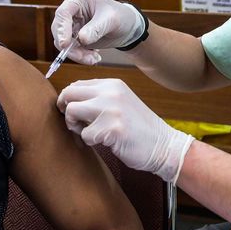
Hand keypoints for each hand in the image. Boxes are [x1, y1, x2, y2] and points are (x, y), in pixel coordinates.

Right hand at [52, 0, 145, 64]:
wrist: (127, 28)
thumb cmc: (121, 16)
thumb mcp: (111, 20)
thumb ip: (96, 28)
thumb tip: (82, 39)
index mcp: (78, 0)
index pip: (63, 13)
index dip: (61, 29)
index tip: (65, 45)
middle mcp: (72, 11)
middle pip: (59, 30)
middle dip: (70, 47)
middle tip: (84, 58)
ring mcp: (72, 25)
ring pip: (64, 43)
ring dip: (76, 54)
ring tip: (93, 60)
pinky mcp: (75, 38)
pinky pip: (71, 50)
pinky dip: (80, 57)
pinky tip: (94, 58)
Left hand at [57, 78, 192, 182]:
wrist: (164, 146)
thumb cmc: (138, 129)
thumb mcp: (120, 104)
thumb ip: (98, 98)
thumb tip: (66, 100)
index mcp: (112, 83)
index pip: (76, 85)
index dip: (70, 102)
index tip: (78, 116)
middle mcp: (111, 91)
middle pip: (68, 94)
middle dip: (67, 112)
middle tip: (77, 125)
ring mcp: (111, 108)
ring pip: (72, 112)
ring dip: (76, 127)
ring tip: (91, 134)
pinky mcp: (112, 127)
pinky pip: (84, 134)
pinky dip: (91, 142)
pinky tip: (107, 142)